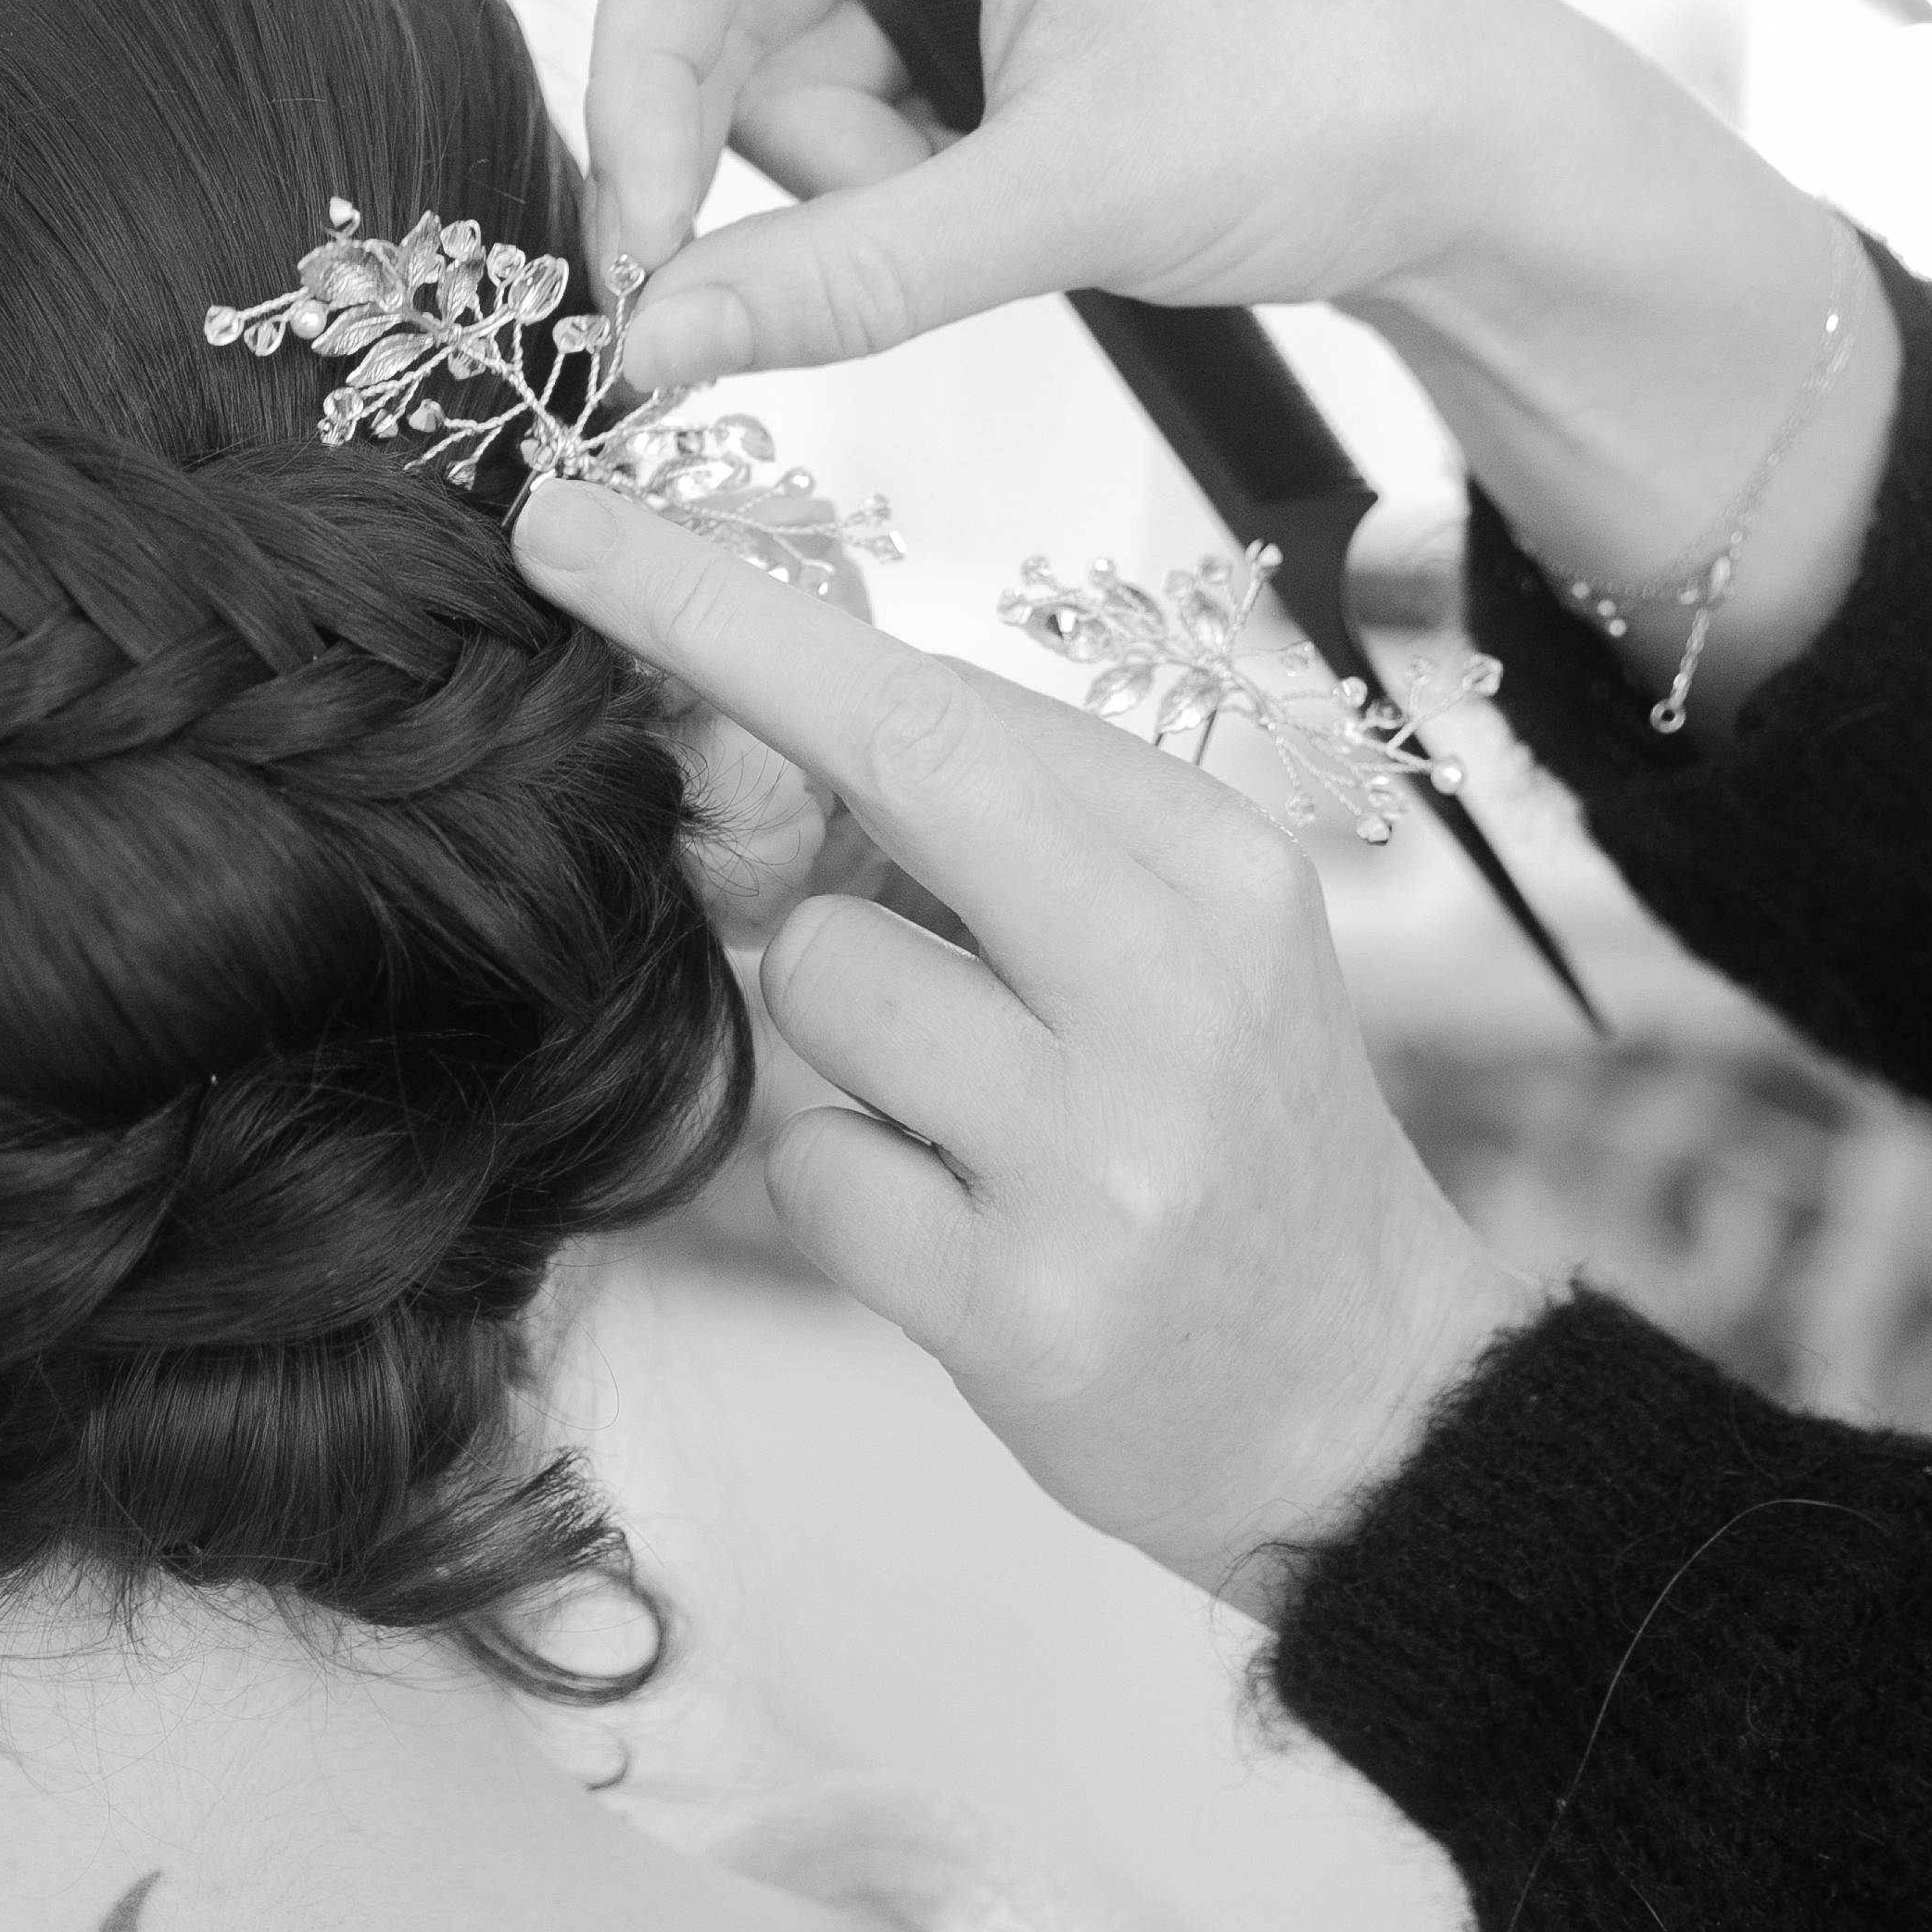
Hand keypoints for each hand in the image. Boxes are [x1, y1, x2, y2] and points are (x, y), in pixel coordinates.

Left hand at [520, 478, 1543, 1617]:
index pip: (940, 692)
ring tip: (950, 1109)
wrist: (1372, 1408)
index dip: (734, 602)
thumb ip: (992, 824)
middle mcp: (1173, 987)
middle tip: (559, 551)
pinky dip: (845, 1189)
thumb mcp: (1171, 944)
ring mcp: (1101, 1153)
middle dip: (702, 651)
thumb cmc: (1231, 1140)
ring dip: (829, 1036)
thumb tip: (750, 696)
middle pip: (889, 758)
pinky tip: (955, 1227)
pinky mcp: (1027, 1309)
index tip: (577, 524)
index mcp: (1214, 869)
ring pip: (818, 981)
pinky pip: (813, 1172)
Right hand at [588, 0, 1895, 736]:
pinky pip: (848, 109)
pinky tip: (1013, 194)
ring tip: (1012, 202)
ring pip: (778, 81)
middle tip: (898, 241)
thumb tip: (652, 345)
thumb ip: (841, 276)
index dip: (638, 93)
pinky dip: (899, 185)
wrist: (1486, 150)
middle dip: (788, 158)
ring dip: (857, 185)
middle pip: (720, 12)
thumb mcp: (1067, 200)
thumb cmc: (1335, 105)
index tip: (643, 255)